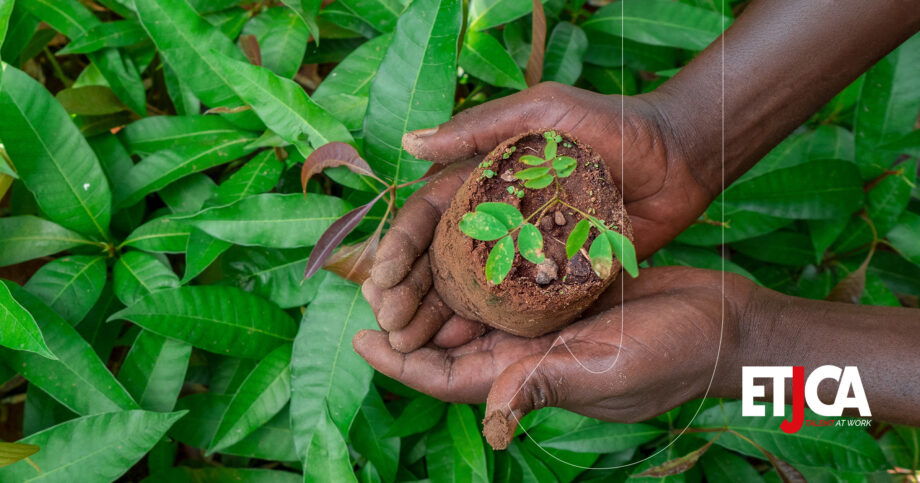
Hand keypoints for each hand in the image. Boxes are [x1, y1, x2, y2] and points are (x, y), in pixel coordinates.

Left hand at [354, 266, 756, 448]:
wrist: (722, 322)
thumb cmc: (671, 356)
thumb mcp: (606, 373)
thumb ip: (546, 386)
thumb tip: (491, 422)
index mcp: (525, 375)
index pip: (446, 377)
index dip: (399, 363)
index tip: (360, 336)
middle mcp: (525, 349)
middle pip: (449, 339)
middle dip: (409, 317)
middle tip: (371, 282)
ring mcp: (543, 318)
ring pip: (474, 305)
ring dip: (438, 286)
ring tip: (402, 255)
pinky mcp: (563, 288)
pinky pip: (511, 276)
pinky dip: (483, 259)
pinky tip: (462, 228)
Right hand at [364, 82, 713, 351]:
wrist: (679, 157)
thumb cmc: (612, 124)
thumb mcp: (541, 112)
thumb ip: (478, 128)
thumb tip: (409, 144)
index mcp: (482, 177)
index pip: (426, 216)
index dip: (399, 247)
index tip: (380, 279)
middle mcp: (496, 217)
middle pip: (437, 259)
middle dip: (408, 290)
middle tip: (388, 321)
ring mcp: (523, 250)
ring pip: (467, 288)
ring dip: (436, 314)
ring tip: (411, 342)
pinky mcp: (555, 276)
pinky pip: (512, 304)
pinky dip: (483, 325)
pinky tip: (459, 346)